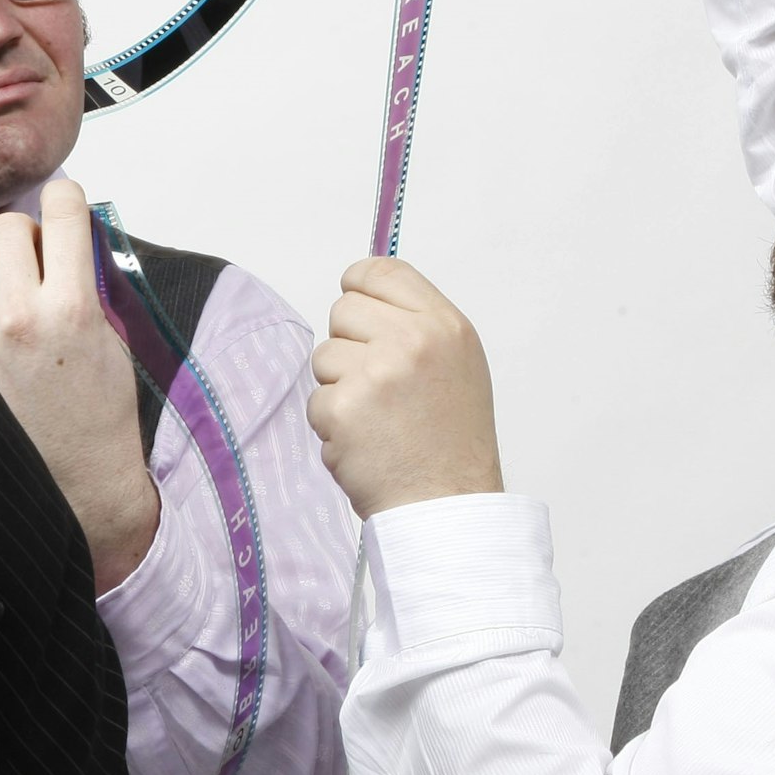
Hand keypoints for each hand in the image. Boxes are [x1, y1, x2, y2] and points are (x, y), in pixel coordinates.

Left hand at [0, 181, 161, 588]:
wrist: (74, 486)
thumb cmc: (99, 415)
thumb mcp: (109, 341)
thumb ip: (84, 284)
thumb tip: (60, 235)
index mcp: (75, 306)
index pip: (63, 208)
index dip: (65, 199)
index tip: (64, 208)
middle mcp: (22, 316)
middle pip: (7, 225)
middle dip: (23, 235)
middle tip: (33, 260)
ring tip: (5, 292)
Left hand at [305, 260, 504, 516]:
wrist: (448, 504)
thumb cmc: (452, 442)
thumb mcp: (458, 365)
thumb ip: (417, 327)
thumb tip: (365, 296)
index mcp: (444, 325)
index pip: (382, 271)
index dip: (359, 287)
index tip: (358, 312)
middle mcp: (412, 341)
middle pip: (343, 310)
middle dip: (349, 345)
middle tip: (378, 385)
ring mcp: (376, 373)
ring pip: (324, 357)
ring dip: (340, 389)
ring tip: (378, 420)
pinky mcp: (344, 408)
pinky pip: (316, 401)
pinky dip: (333, 426)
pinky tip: (367, 443)